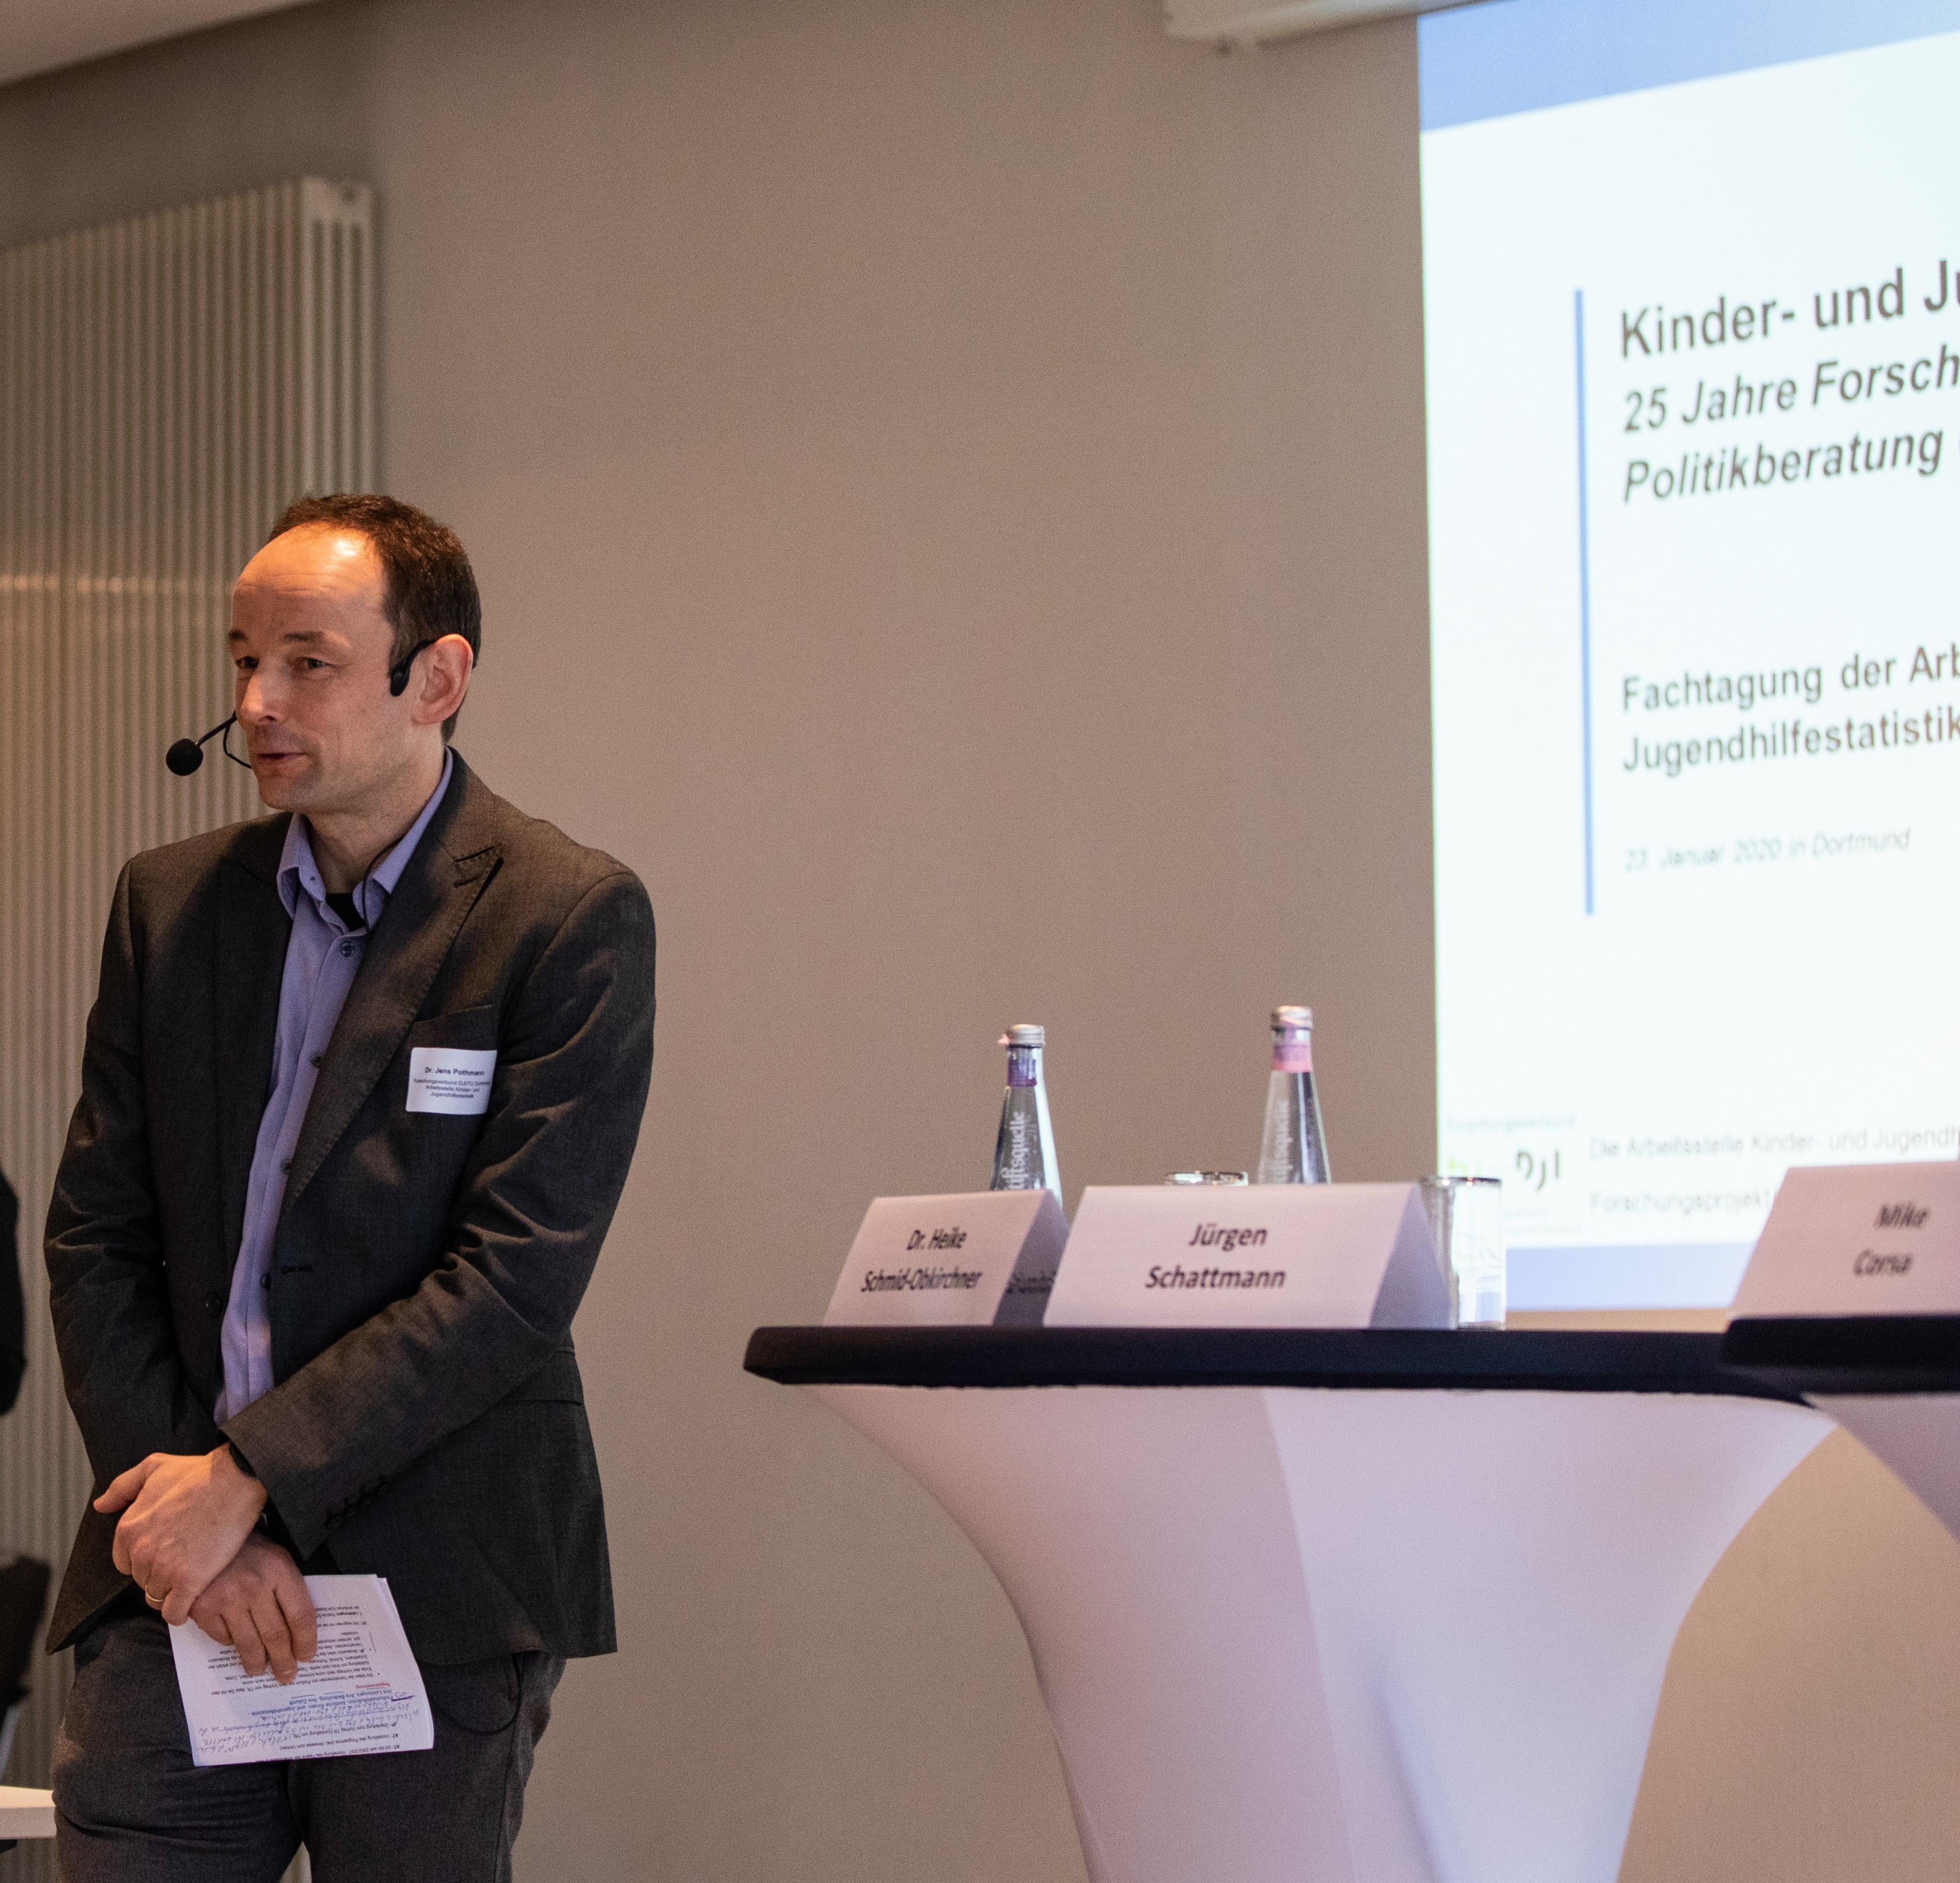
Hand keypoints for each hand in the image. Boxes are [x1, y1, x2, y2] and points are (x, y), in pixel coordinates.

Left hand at [95, 1446, 267, 1624]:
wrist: (236, 1479)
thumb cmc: (199, 1473)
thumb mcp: (154, 1467)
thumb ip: (122, 1487)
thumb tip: (101, 1505)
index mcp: (129, 1528)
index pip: (125, 1563)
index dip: (146, 1558)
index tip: (166, 1550)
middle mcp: (140, 1552)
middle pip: (142, 1580)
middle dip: (160, 1574)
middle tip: (183, 1560)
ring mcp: (164, 1568)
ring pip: (157, 1597)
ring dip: (172, 1591)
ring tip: (191, 1578)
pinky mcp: (188, 1581)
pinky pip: (174, 1613)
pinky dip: (181, 1611)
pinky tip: (191, 1599)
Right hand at [187, 1534, 317, 1683]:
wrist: (202, 1530)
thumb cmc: (246, 1546)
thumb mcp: (275, 1557)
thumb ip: (286, 1588)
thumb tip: (298, 1629)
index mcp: (280, 1570)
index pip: (301, 1616)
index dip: (307, 1641)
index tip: (308, 1657)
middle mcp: (256, 1586)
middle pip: (276, 1635)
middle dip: (284, 1661)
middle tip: (287, 1676)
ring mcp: (227, 1599)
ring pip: (249, 1643)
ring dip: (256, 1663)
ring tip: (260, 1670)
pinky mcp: (202, 1608)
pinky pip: (222, 1638)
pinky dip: (230, 1645)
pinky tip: (235, 1646)